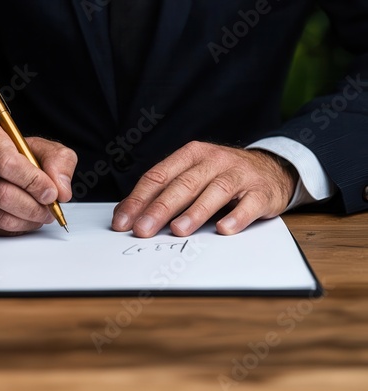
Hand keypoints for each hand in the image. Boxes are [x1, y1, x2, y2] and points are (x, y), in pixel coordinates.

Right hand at [0, 121, 76, 234]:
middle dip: (34, 206)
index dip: (33, 182)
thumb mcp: (38, 146)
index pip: (5, 163)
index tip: (51, 192)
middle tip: (50, 208)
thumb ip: (57, 161)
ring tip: (41, 214)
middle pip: (2, 194)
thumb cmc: (10, 153)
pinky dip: (15, 228)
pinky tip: (23, 218)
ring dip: (28, 220)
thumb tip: (62, 191)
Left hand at [111, 141, 297, 236]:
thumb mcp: (191, 175)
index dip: (138, 199)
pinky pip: (249, 204)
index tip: (123, 221)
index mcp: (191, 155)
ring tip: (178, 230)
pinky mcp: (260, 191)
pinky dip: (237, 217)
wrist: (271, 169)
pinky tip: (224, 229)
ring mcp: (239, 174)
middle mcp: (213, 161)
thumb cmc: (222, 176)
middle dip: (160, 208)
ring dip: (195, 212)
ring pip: (215, 192)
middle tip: (143, 229)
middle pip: (183, 184)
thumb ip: (162, 191)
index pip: (158, 176)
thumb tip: (126, 212)